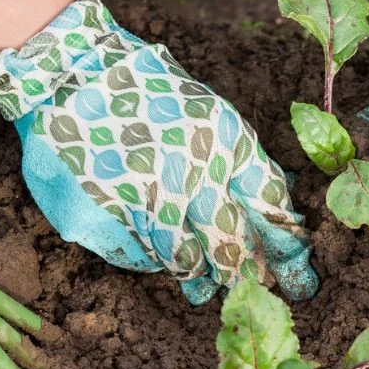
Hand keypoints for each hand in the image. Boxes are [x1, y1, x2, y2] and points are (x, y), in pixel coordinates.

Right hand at [0, 0, 316, 302]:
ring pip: (182, 261)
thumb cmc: (155, 98)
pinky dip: (152, 259)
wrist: (71, 76)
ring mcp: (139, 197)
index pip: (265, 211)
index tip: (297, 282)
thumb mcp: (216, 121)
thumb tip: (283, 224)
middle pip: (227, 247)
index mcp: (222, 144)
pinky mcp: (98, 217)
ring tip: (201, 283)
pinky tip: (153, 248)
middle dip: (243, 276)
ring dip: (196, 273)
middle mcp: (184, 172)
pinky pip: (138, 257)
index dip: (284, 254)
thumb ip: (249, 171)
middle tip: (250, 292)